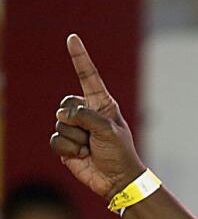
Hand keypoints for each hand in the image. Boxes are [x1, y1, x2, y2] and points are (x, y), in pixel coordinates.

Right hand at [49, 35, 145, 201]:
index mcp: (102, 104)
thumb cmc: (120, 153)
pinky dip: (68, 150)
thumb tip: (61, 115)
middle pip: (66, 104)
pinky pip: (55, 140)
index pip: (88, 77)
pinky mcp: (65, 144)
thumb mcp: (108, 130)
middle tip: (94, 137)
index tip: (72, 38)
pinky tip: (82, 156)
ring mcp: (74, 128)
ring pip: (60, 124)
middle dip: (78, 122)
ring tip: (91, 148)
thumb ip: (85, 116)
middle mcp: (86, 112)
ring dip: (77, 140)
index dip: (79, 58)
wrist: (117, 180)